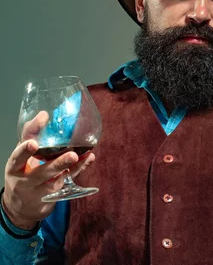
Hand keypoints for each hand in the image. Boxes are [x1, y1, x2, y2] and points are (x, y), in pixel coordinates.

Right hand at [2, 112, 94, 229]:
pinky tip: (89, 158)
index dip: (26, 145)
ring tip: (77, 156)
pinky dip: (79, 169)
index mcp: (15, 167)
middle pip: (41, 171)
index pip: (18, 155)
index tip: (36, 134)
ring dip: (67, 166)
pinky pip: (68, 180)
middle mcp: (26, 180)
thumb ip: (31, 137)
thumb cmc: (23, 174)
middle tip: (69, 154)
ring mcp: (41, 189)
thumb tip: (44, 114)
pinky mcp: (53, 193)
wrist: (21, 207)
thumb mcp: (21, 157)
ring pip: (55, 178)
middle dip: (55, 163)